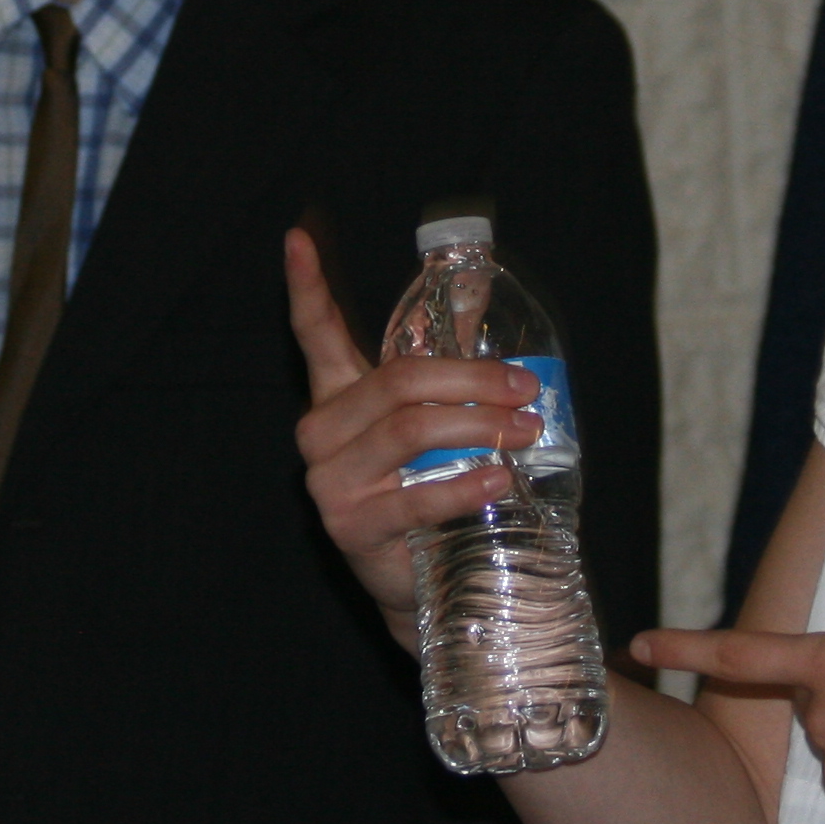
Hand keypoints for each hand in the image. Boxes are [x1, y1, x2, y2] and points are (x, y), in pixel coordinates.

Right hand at [284, 226, 542, 640]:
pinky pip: (414, 495)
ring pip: (409, 430)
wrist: (426, 584)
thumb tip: (478, 287)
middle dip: (470, 378)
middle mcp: (321, 433)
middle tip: (525, 388)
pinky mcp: (352, 526)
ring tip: (526, 430)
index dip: (306, 287)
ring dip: (478, 425)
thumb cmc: (431, 490)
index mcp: (338, 397)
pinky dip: (464, 484)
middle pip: (397, 382)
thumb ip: (449, 361)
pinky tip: (499, 478)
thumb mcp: (438, 423)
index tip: (297, 239)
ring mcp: (330, 481)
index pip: (316, 334)